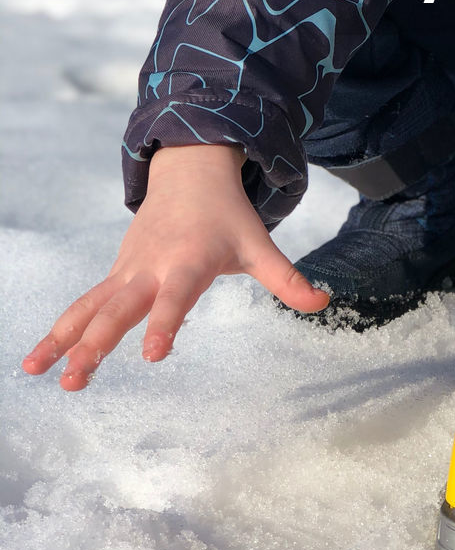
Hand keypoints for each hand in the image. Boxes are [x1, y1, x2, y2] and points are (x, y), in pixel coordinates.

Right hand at [21, 144, 328, 390]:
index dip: (166, 323)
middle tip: (76, 377)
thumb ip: (287, 278)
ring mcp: (129, 270)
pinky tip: (35, 361)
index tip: (153, 354)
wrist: (190, 173)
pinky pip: (84, 304)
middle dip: (98, 341)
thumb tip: (325, 302)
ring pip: (91, 306)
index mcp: (189, 261)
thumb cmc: (228, 217)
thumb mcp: (259, 244)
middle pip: (121, 306)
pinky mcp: (117, 274)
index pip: (177, 297)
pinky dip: (60, 329)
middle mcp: (152, 267)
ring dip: (65, 339)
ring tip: (37, 373)